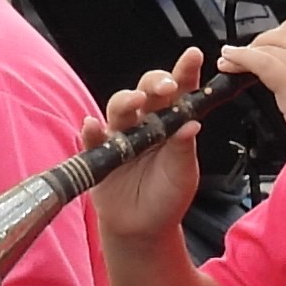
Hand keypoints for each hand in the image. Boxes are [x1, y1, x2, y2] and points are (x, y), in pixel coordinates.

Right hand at [85, 52, 207, 241]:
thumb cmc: (167, 196)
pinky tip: (92, 125)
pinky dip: (91, 130)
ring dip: (125, 100)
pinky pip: (92, 137)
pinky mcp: (99, 152)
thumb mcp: (183, 174)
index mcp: (171, 122)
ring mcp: (121, 134)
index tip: (194, 56)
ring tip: (134, 101)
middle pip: (146, 91)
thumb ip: (183, 148)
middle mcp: (145, 122)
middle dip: (154, 82)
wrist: (144, 229)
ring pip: (119, 107)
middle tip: (166, 86)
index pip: (179, 92)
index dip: (185, 72)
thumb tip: (191, 123)